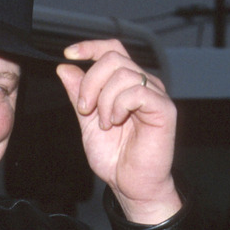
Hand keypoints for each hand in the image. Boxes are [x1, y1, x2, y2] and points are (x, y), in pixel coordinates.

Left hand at [56, 39, 181, 224]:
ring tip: (104, 123)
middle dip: (90, 82)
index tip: (69, 54)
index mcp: (125, 84)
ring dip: (104, 99)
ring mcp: (155, 95)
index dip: (90, 46)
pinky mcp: (164, 109)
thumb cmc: (114, 156)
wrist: (129, 183)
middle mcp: (143, 84)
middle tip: (85, 108)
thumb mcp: (86, 120)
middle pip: (113, 58)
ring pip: (123, 73)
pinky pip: (137, 91)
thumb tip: (65, 68)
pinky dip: (118, 105)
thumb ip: (78, 94)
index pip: (111, 49)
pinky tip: (115, 122)